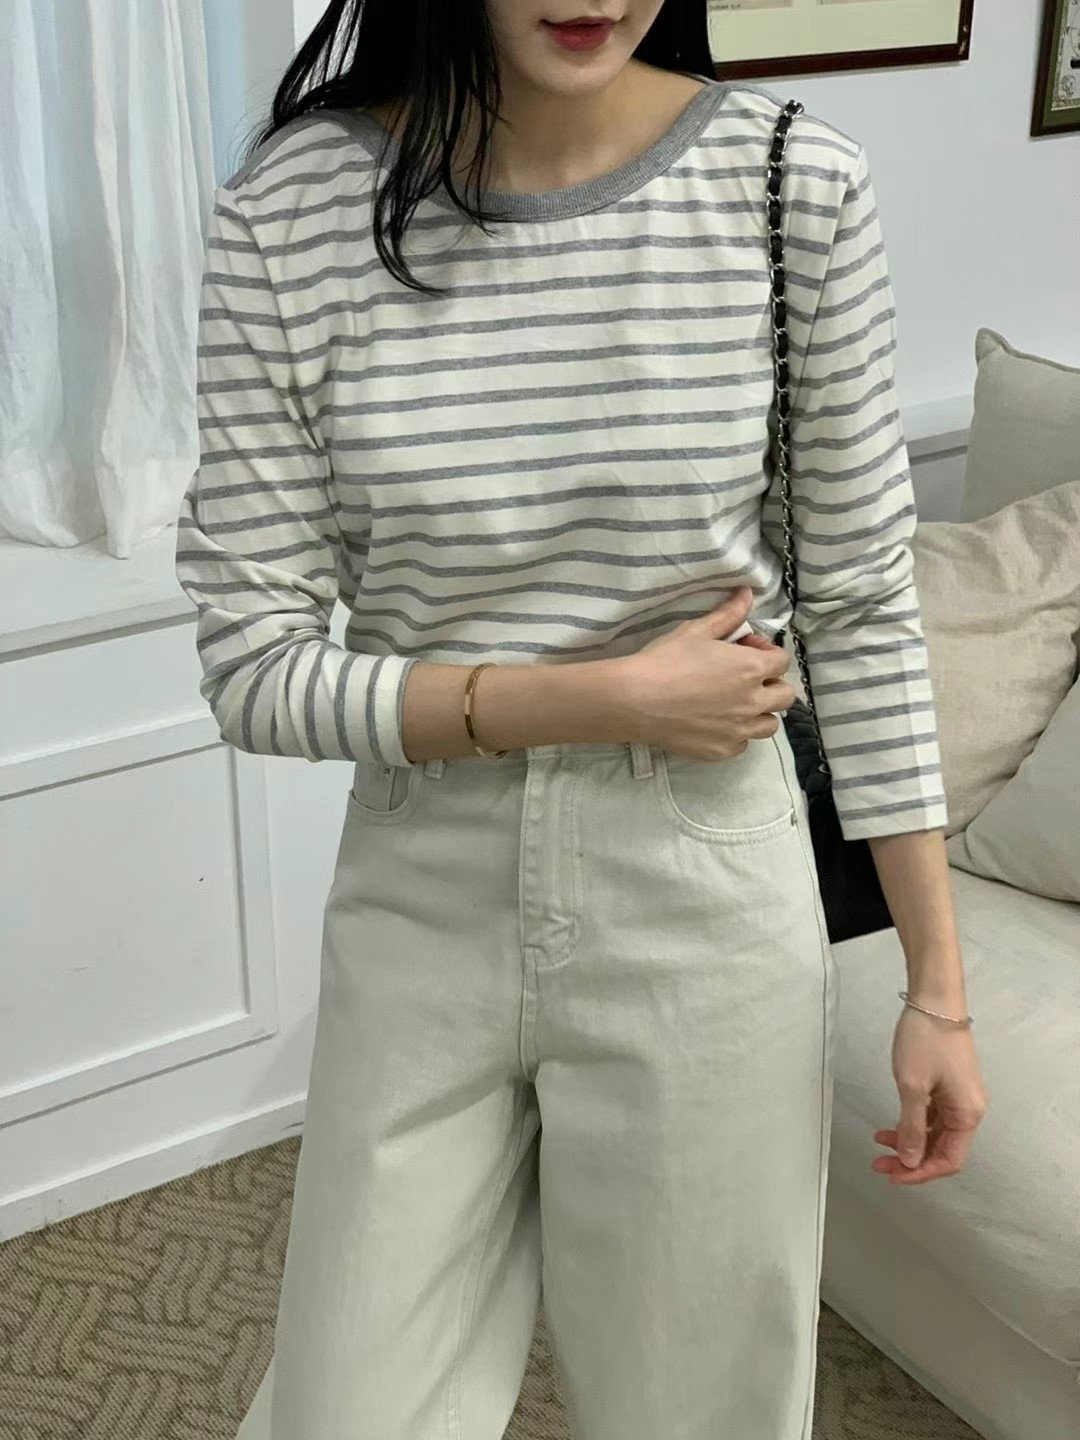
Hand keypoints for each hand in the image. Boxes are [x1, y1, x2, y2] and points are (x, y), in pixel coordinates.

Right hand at [624, 588, 795, 760]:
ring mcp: (738, 730)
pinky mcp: (721, 750)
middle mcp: (752, 702)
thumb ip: (728, 614)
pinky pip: (743, 744)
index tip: (744, 650)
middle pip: (785, 696)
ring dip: (759, 712)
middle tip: (744, 678)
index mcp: (751, 668)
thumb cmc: (665, 660)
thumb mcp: (696, 631)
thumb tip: (747, 593)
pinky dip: (736, 734)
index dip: (765, 653)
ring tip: (734, 704)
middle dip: (770, 684)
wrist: (634, 699)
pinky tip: (715, 723)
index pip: (782, 661)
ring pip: (769, 725)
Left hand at [872, 1005, 987, 1184]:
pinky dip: (913, 1123)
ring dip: (909, 1141)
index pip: (948, 1160)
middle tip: (880, 1162)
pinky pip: (933, 1116)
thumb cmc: (925, 1040)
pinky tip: (892, 1125)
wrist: (934, 1000)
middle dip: (912, 1159)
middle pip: (942, 1149)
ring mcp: (959, 1097)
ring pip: (935, 1133)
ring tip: (880, 1143)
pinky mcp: (949, 1085)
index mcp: (967, 1115)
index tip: (892, 1174)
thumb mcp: (913, 1087)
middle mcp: (969, 1110)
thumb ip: (912, 1128)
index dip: (920, 1173)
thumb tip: (912, 1161)